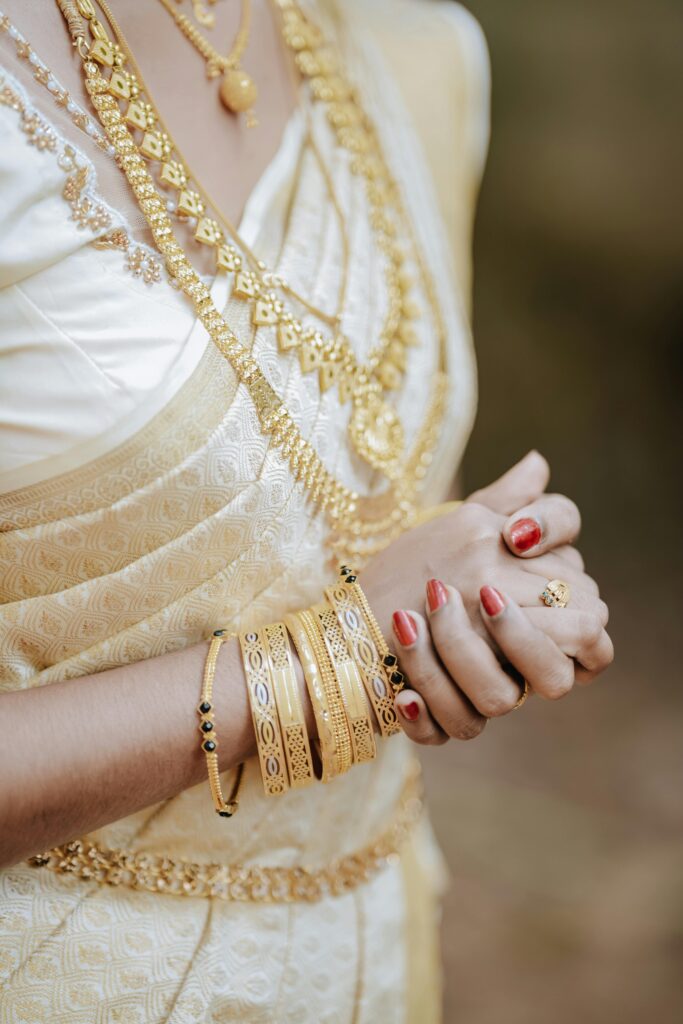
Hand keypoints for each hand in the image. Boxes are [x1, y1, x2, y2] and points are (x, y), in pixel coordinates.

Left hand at [361, 453, 612, 739]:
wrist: (352, 614)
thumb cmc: (421, 565)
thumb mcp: (462, 526)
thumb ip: (507, 502)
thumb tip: (538, 464)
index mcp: (538, 618)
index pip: (590, 623)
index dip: (567, 603)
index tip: (514, 544)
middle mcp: (514, 662)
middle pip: (554, 670)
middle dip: (516, 633)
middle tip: (475, 593)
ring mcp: (478, 693)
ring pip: (499, 700)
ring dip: (458, 658)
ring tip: (411, 618)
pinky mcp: (441, 719)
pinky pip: (447, 733)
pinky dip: (425, 714)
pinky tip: (401, 691)